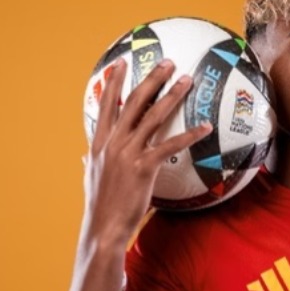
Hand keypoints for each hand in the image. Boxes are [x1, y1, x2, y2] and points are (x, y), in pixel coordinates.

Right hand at [81, 58, 211, 246]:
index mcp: (99, 143)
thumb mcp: (90, 179)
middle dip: (151, 78)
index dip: (114, 82)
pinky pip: (171, 145)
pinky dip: (190, 134)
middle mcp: (113, 143)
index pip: (107, 105)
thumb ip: (89, 162)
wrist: (103, 228)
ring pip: (154, 116)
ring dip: (173, 95)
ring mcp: (128, 153)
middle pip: (134, 102)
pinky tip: (205, 127)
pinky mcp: (144, 167)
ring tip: (187, 81)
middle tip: (167, 62)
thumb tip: (83, 156)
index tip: (122, 63)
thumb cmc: (100, 206)